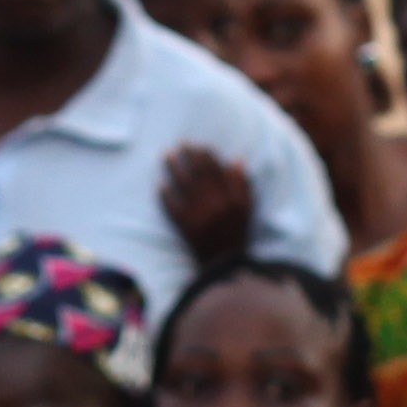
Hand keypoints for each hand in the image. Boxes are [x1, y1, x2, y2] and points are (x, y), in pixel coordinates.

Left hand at [159, 145, 254, 265]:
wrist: (225, 262)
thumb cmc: (237, 232)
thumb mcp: (246, 208)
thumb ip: (242, 184)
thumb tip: (236, 160)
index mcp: (230, 197)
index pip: (216, 170)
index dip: (206, 155)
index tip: (199, 145)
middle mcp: (214, 203)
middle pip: (198, 173)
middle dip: (189, 156)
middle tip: (181, 144)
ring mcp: (198, 214)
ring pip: (184, 185)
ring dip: (174, 168)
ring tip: (167, 155)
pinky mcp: (185, 226)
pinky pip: (173, 207)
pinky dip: (166, 195)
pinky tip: (160, 184)